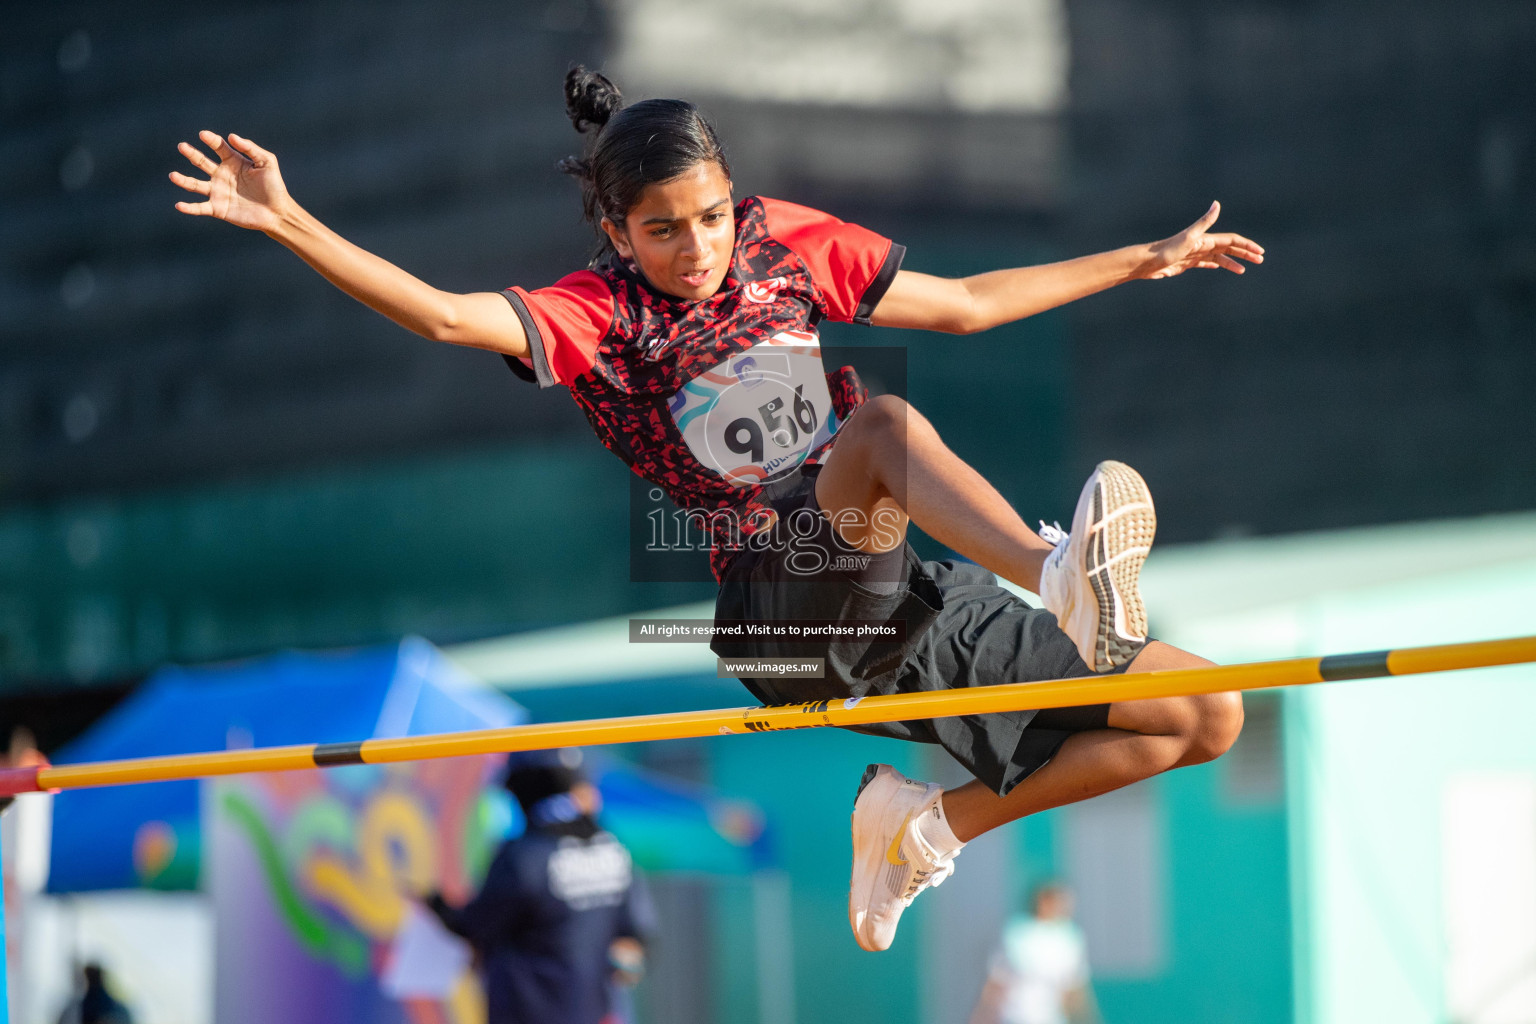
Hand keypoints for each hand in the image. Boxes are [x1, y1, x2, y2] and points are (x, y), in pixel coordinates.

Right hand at [170, 130, 292, 231]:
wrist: (277, 212)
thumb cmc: (274, 186)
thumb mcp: (267, 162)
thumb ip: (250, 148)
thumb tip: (231, 136)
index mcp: (233, 162)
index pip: (218, 147)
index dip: (211, 140)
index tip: (204, 135)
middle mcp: (222, 175)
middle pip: (201, 162)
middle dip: (191, 154)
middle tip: (182, 146)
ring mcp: (218, 192)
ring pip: (195, 184)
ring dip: (183, 180)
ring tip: (173, 176)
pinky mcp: (218, 208)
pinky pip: (200, 207)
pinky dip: (189, 208)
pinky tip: (179, 205)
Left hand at [1137, 202, 1264, 279]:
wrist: (1146, 262)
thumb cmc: (1166, 250)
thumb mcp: (1188, 236)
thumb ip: (1204, 221)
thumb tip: (1217, 203)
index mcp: (1205, 239)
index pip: (1231, 240)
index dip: (1246, 245)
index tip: (1260, 252)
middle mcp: (1201, 244)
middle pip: (1228, 248)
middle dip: (1244, 253)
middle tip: (1260, 260)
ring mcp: (1194, 254)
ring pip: (1218, 257)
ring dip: (1232, 262)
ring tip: (1243, 270)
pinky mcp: (1186, 263)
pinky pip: (1204, 263)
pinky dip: (1214, 264)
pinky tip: (1218, 268)